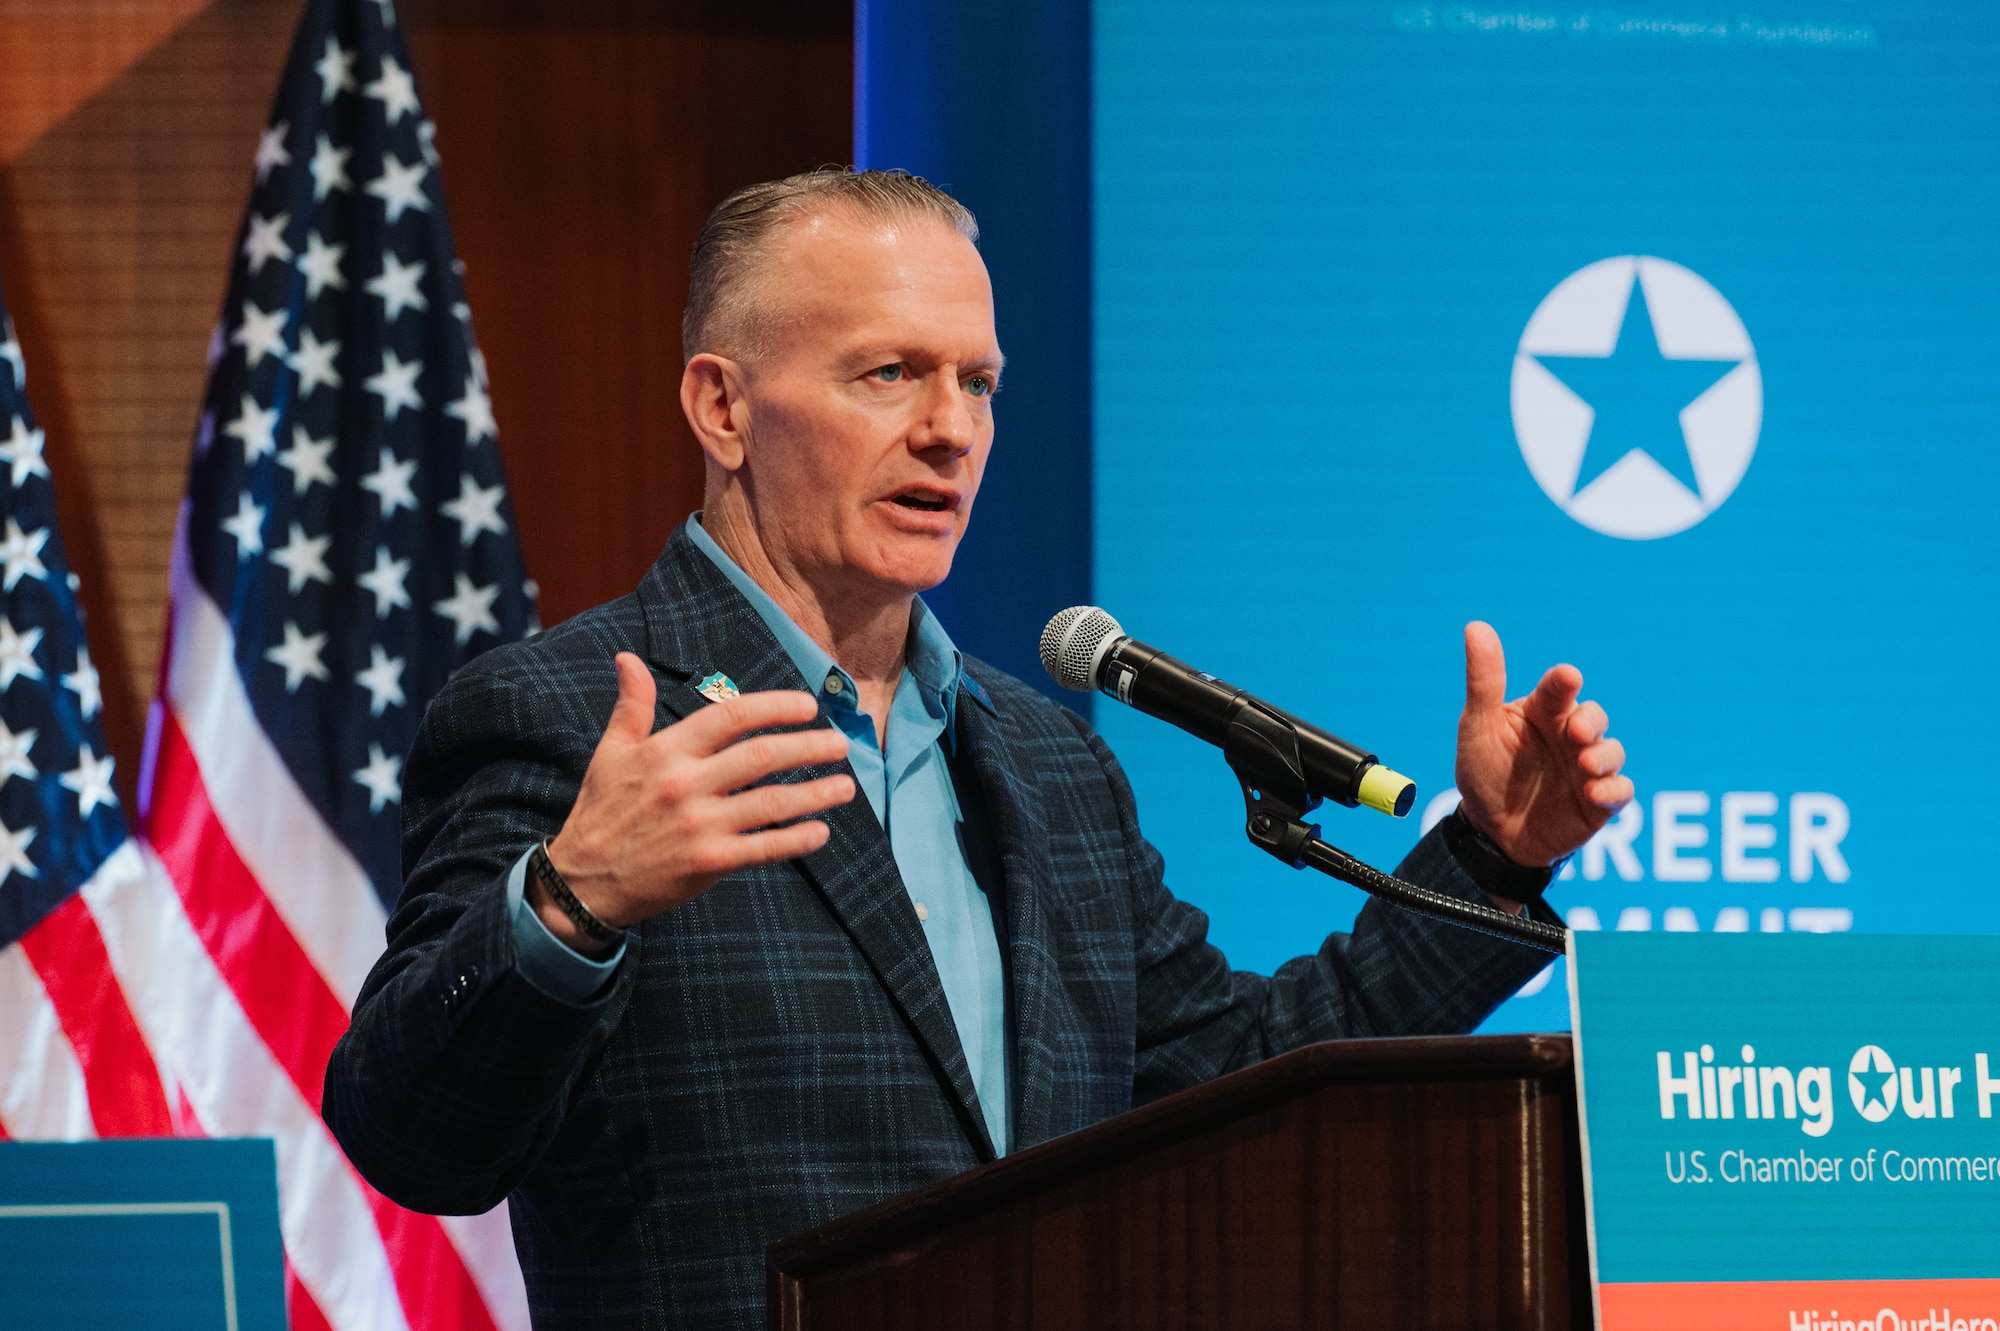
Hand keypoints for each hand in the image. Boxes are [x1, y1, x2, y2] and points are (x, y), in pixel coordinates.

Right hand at [536, 653, 854, 948]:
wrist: (584, 881)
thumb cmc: (602, 811)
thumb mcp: (611, 752)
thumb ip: (632, 705)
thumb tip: (628, 658)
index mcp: (666, 751)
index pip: (730, 717)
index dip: (775, 707)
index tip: (808, 707)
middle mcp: (685, 784)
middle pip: (761, 756)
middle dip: (808, 747)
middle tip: (841, 743)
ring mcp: (699, 825)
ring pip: (771, 802)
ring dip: (815, 793)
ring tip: (846, 787)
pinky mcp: (709, 863)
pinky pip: (764, 848)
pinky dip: (796, 839)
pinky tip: (820, 830)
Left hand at [1453, 622, 1632, 867]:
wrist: (1491, 832)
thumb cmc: (1484, 772)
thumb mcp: (1477, 727)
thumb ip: (1483, 681)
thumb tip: (1475, 626)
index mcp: (1542, 712)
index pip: (1560, 688)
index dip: (1565, 682)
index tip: (1567, 678)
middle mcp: (1569, 735)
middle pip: (1594, 716)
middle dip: (1591, 721)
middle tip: (1575, 732)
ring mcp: (1587, 768)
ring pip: (1613, 751)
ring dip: (1604, 755)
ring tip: (1586, 764)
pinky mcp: (1598, 801)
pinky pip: (1620, 791)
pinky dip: (1613, 790)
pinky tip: (1594, 793)